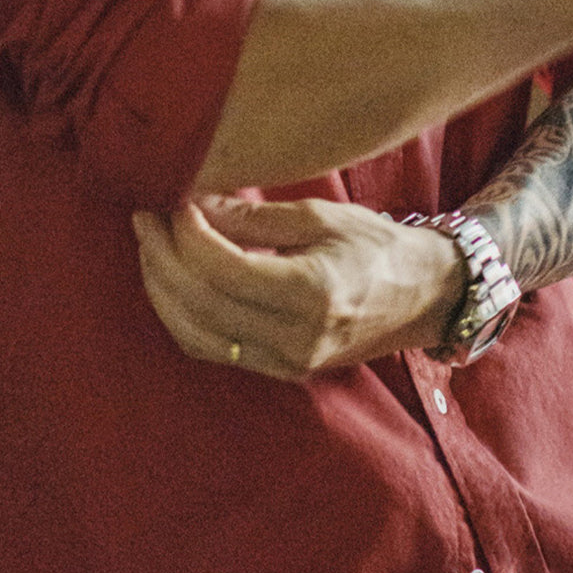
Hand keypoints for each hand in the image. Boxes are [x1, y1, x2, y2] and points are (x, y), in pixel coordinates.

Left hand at [130, 196, 464, 380]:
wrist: (425, 297)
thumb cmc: (378, 247)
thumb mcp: (322, 216)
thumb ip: (253, 216)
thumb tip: (193, 203)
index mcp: (313, 293)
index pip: (223, 268)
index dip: (186, 234)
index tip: (173, 201)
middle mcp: (297, 337)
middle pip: (201, 303)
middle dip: (161, 258)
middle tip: (146, 218)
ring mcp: (288, 361)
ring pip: (196, 335)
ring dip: (162, 291)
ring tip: (150, 248)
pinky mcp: (282, 371)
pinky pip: (214, 350)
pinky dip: (183, 317)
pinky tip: (172, 283)